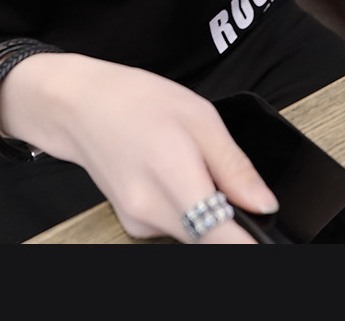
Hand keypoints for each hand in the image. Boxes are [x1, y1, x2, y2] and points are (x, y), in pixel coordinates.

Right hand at [0, 52, 279, 242]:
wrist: (78, 105)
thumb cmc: (133, 100)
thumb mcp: (198, 115)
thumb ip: (234, 165)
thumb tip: (265, 204)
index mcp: (174, 176)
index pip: (225, 239)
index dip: (252, 243)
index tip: (267, 236)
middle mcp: (152, 211)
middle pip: (213, 237)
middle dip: (231, 216)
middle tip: (224, 176)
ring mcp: (139, 222)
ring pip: (195, 233)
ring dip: (206, 209)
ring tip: (190, 163)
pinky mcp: (133, 224)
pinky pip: (174, 226)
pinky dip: (184, 206)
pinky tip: (171, 172)